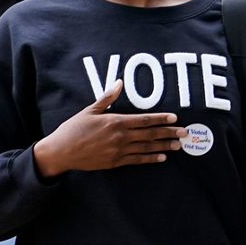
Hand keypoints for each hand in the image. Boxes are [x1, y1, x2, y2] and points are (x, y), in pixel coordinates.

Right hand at [32, 80, 184, 177]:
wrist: (61, 151)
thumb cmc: (73, 128)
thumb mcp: (90, 110)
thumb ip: (108, 98)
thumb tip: (119, 83)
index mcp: (115, 121)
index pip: (144, 120)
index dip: (161, 119)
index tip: (174, 118)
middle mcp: (120, 137)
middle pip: (150, 134)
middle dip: (169, 133)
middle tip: (185, 133)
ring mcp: (119, 151)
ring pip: (147, 148)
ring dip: (164, 146)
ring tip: (178, 145)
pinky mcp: (115, 162)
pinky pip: (137, 160)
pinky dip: (151, 158)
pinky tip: (162, 157)